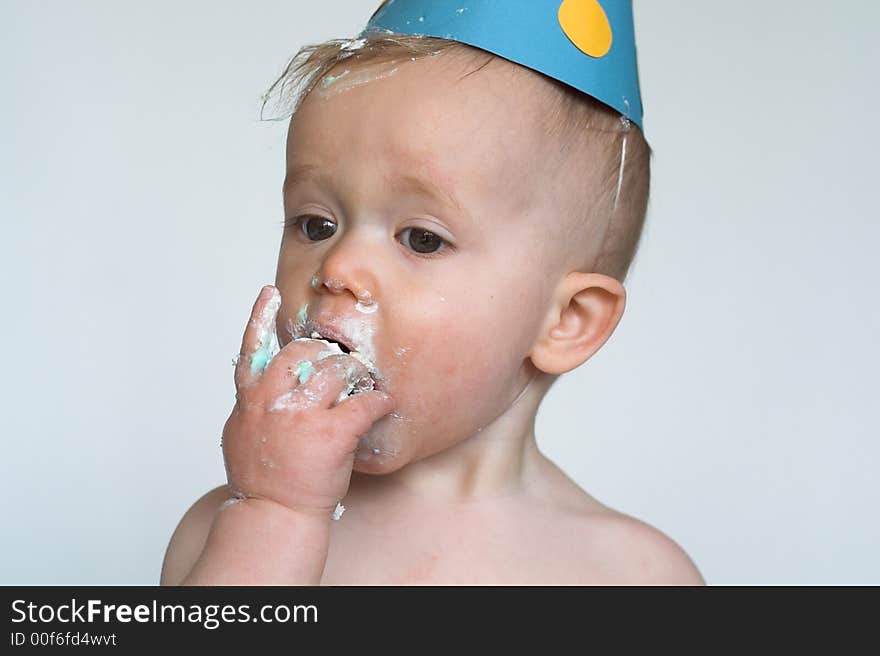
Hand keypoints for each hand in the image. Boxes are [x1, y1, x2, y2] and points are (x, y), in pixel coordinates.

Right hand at [221, 285, 394, 518]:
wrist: (272, 516)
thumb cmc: (262, 480)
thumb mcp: (241, 435)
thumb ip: (252, 405)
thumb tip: (259, 388)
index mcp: (250, 399)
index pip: (252, 347)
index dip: (260, 316)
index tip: (269, 293)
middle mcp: (273, 400)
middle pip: (305, 352)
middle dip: (327, 354)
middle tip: (342, 365)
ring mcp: (301, 415)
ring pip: (337, 370)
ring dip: (356, 373)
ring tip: (364, 383)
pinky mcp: (330, 432)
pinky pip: (364, 403)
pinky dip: (378, 401)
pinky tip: (384, 403)